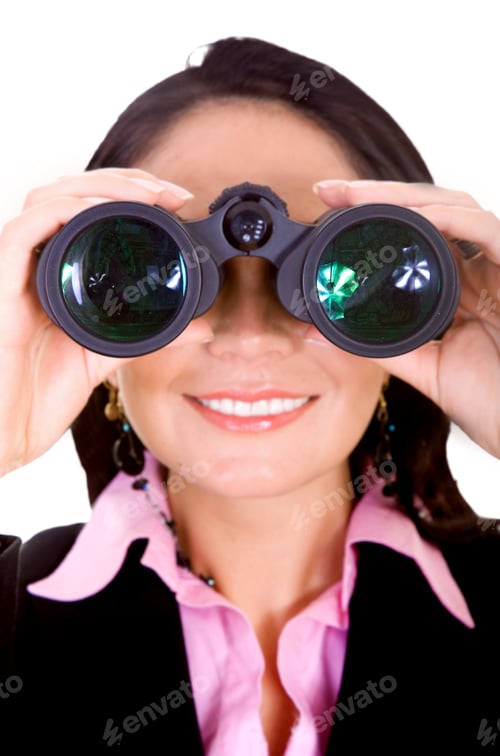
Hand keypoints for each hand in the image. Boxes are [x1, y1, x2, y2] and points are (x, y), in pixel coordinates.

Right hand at [0, 169, 210, 475]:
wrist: (4, 435)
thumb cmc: (39, 397)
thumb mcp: (104, 356)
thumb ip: (148, 336)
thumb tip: (201, 327)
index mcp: (55, 274)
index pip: (87, 213)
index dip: (130, 196)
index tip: (176, 202)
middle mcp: (33, 264)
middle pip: (70, 195)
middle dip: (123, 182)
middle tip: (170, 192)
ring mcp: (13, 271)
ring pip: (48, 199)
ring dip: (100, 187)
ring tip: (147, 193)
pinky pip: (24, 230)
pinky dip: (63, 211)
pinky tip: (100, 210)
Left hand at [314, 180, 499, 456]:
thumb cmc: (492, 402)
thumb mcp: (427, 369)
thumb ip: (380, 348)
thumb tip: (320, 333)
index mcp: (460, 290)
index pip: (417, 238)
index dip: (376, 220)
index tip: (329, 212)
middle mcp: (480, 270)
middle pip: (431, 212)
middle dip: (379, 196)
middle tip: (329, 192)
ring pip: (455, 207)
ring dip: (402, 196)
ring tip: (353, 196)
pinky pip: (484, 229)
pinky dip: (445, 216)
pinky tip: (409, 214)